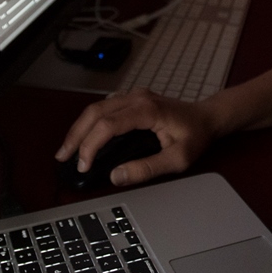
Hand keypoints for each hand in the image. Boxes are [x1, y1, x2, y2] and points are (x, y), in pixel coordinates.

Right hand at [55, 90, 218, 186]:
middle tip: (63, 157)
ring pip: (97, 108)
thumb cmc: (196, 136)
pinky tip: (84, 137)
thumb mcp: (178, 159)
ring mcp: (133, 96)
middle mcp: (136, 98)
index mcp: (147, 110)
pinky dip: (90, 122)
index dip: (90, 145)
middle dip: (76, 135)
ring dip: (80, 128)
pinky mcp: (132, 100)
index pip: (107, 125)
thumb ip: (148, 169)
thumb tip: (116, 176)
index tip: (83, 166)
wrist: (208, 117)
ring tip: (68, 149)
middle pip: (95, 112)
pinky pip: (104, 108)